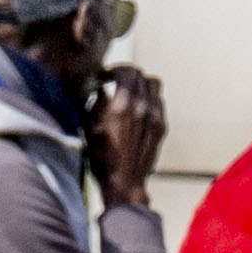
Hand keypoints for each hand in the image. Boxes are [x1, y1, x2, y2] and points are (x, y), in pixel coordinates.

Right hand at [86, 62, 169, 190]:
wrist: (125, 181)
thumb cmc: (102, 158)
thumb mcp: (90, 127)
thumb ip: (97, 103)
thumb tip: (102, 89)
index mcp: (123, 106)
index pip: (127, 72)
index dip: (113, 70)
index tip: (103, 77)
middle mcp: (143, 108)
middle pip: (141, 76)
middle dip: (126, 74)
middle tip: (114, 81)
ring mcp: (155, 117)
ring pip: (154, 85)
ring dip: (140, 84)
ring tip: (127, 92)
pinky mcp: (161, 126)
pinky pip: (158, 101)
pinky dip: (148, 98)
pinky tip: (137, 108)